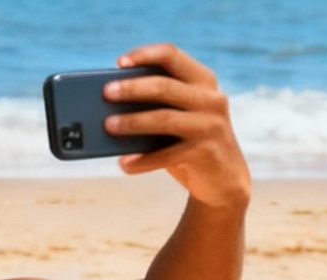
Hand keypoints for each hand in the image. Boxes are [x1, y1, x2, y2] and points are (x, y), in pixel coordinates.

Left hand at [107, 44, 249, 208]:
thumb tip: (104, 107)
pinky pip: (166, 155)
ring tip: (107, 126)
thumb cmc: (186, 140)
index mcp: (202, 80)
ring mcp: (210, 126)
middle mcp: (210, 98)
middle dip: (132, 88)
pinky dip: (142, 160)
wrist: (222, 177)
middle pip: (164, 86)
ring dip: (133, 122)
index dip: (145, 55)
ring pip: (165, 118)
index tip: (119, 62)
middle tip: (106, 93)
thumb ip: (153, 104)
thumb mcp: (176, 115)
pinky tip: (123, 164)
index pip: (172, 56)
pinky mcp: (205, 153)